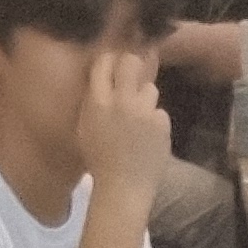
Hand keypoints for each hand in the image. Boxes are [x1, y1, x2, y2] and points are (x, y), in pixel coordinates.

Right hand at [77, 49, 172, 212]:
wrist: (124, 187)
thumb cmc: (99, 159)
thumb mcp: (85, 127)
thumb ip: (93, 101)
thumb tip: (102, 80)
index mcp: (97, 101)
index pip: (104, 63)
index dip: (110, 61)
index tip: (112, 65)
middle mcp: (121, 101)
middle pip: (131, 63)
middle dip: (132, 66)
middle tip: (132, 75)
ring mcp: (144, 112)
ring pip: (150, 88)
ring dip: (144, 97)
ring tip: (139, 116)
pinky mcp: (162, 124)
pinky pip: (160, 112)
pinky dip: (155, 120)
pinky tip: (148, 135)